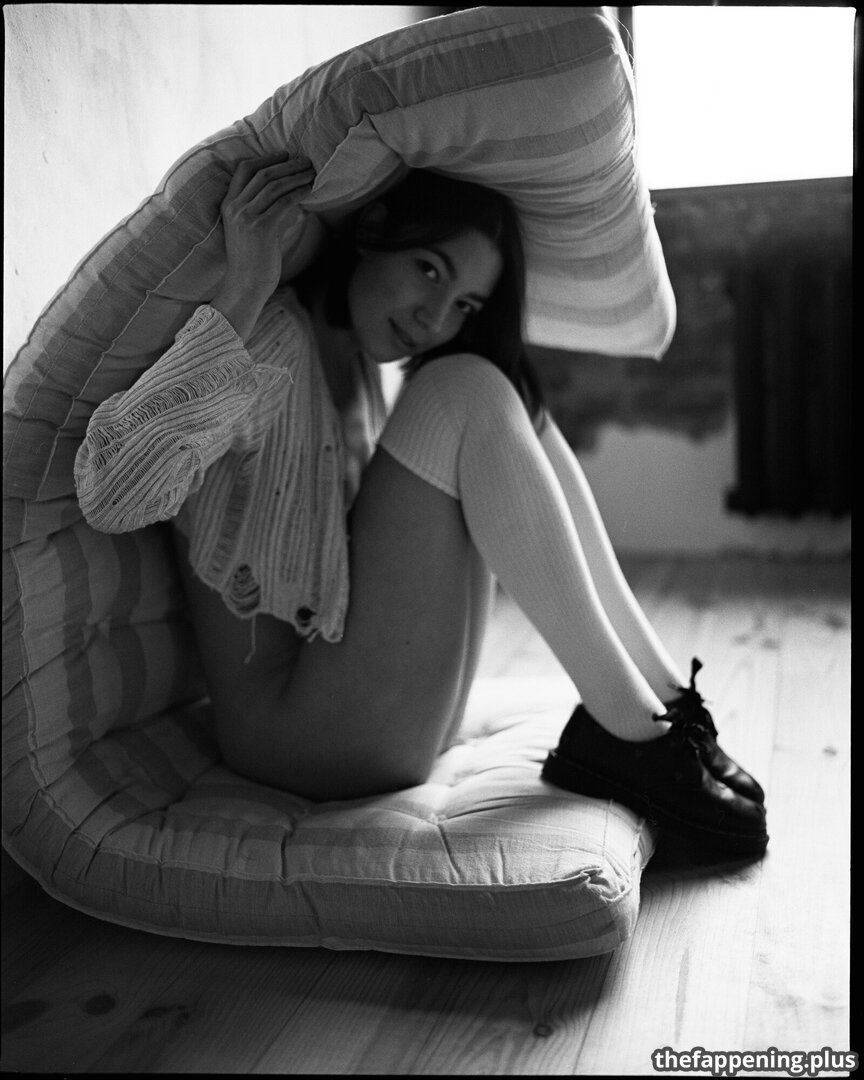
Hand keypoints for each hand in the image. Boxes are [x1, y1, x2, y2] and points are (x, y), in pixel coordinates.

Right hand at [218, 154, 315, 302]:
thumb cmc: (252, 262)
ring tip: (312, 173)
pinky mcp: (262, 228)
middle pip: (262, 174)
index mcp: (228, 205)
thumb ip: (264, 212)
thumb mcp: (251, 231)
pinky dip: (299, 193)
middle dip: (287, 164)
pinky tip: (310, 190)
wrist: (245, 286)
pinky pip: (284, 203)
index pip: (244, 170)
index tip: (284, 154)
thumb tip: (290, 198)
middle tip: (306, 160)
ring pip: (275, 186)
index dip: (265, 159)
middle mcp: (235, 208)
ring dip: (296, 176)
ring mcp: (247, 218)